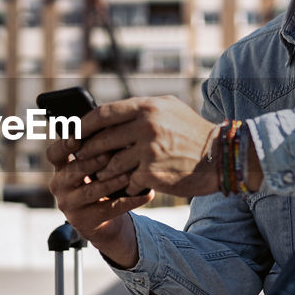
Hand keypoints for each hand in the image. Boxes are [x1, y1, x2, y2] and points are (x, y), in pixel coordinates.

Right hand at [45, 140, 151, 267]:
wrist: (103, 222)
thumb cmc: (99, 183)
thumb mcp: (92, 166)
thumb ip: (96, 148)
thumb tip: (118, 124)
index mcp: (61, 168)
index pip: (53, 154)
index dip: (63, 145)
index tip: (77, 139)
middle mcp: (60, 186)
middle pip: (73, 171)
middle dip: (93, 161)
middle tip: (111, 153)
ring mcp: (70, 205)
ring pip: (91, 191)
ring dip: (111, 182)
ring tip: (129, 174)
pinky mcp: (85, 221)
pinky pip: (110, 209)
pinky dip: (130, 201)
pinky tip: (146, 193)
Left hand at [72, 96, 220, 198]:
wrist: (222, 157)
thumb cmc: (192, 133)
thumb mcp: (168, 110)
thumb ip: (140, 110)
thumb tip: (108, 115)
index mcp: (147, 108)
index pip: (103, 114)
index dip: (83, 125)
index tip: (73, 133)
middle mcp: (146, 126)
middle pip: (101, 141)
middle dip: (87, 152)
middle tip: (80, 159)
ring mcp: (148, 151)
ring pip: (111, 165)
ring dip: (105, 173)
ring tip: (104, 176)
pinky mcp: (152, 174)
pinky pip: (128, 182)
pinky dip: (128, 186)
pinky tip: (132, 186)